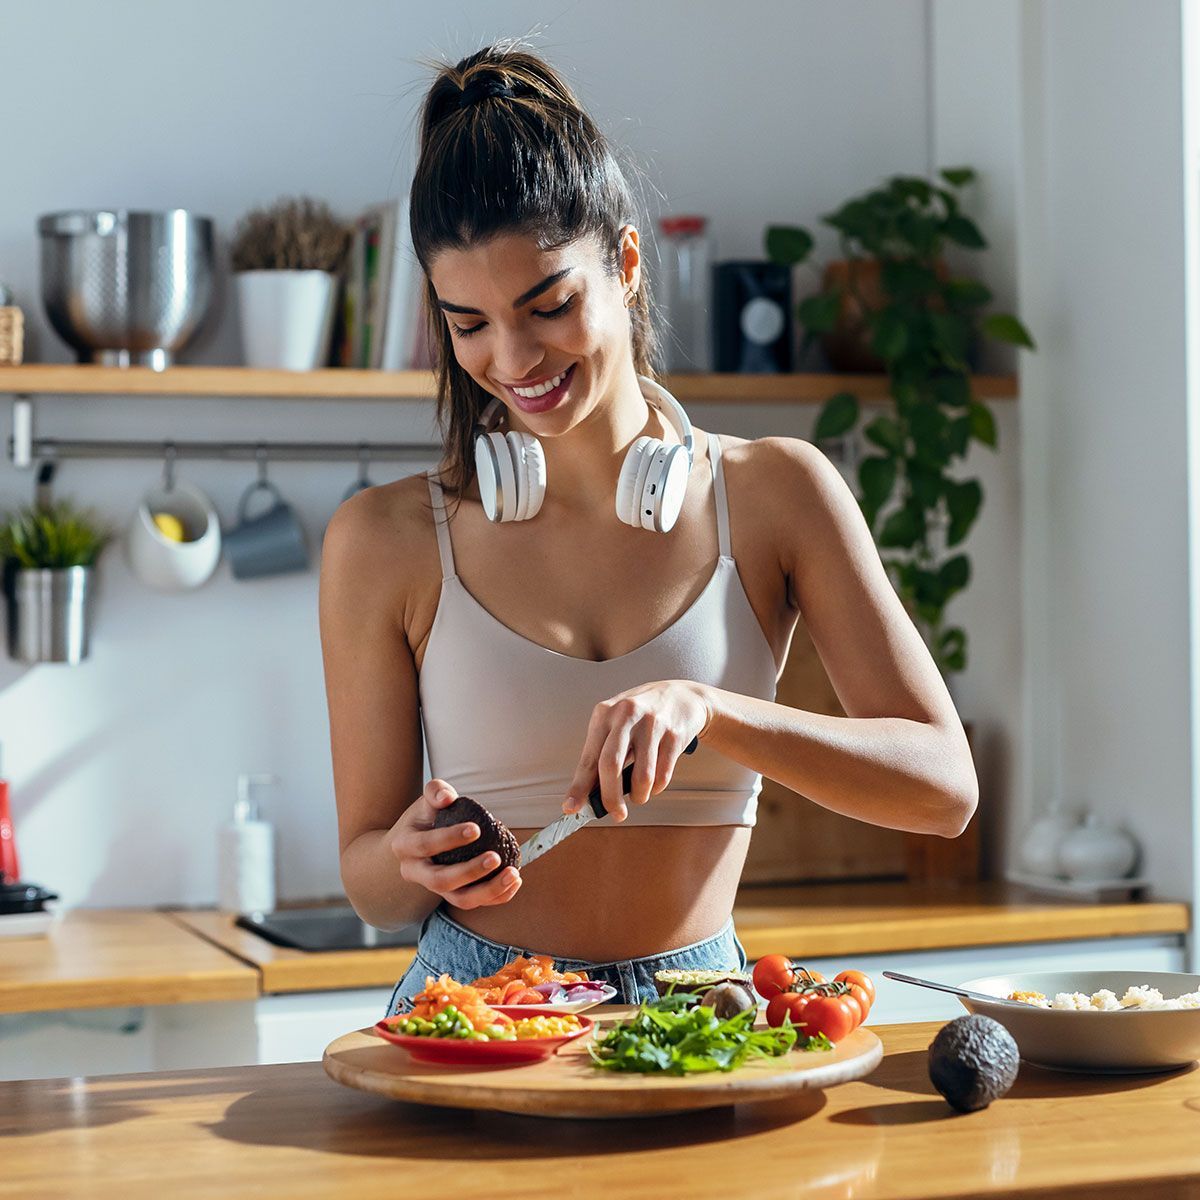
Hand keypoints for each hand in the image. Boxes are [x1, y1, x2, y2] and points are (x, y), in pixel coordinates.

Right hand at [388, 779, 521, 909]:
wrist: (416, 841)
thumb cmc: (426, 817)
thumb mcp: (427, 800)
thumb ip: (435, 791)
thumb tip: (447, 797)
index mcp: (405, 847)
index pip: (425, 845)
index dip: (450, 839)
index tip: (476, 829)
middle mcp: (416, 872)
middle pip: (441, 881)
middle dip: (470, 872)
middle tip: (496, 857)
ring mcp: (434, 889)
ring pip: (460, 900)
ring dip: (489, 890)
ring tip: (513, 874)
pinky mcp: (452, 896)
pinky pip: (476, 902)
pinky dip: (497, 896)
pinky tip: (515, 881)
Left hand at [564, 680, 712, 821]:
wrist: (682, 696)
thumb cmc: (642, 716)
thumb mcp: (616, 724)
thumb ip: (602, 754)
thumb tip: (589, 793)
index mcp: (604, 714)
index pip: (588, 758)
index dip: (579, 787)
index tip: (571, 807)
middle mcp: (626, 716)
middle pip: (610, 766)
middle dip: (610, 798)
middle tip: (616, 813)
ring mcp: (651, 724)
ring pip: (642, 776)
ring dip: (640, 796)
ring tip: (640, 794)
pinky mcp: (674, 734)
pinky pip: (663, 775)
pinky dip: (657, 787)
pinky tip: (655, 781)